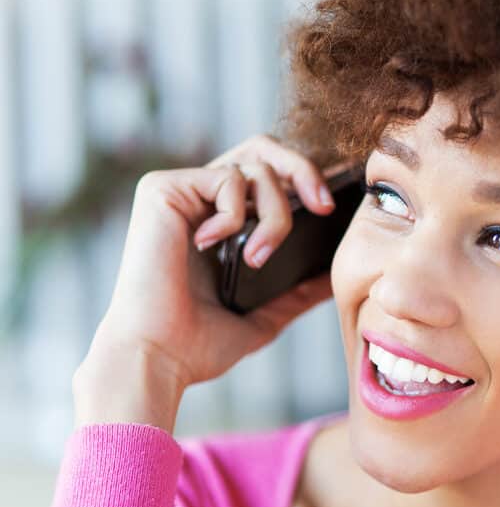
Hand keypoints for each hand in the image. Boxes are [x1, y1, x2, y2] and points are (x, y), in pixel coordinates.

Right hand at [80, 134, 337, 396]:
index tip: (331, 207)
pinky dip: (235, 214)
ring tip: (256, 258)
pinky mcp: (162, 188)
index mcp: (220, 221)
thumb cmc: (197, 344)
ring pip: (256, 168)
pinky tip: (212, 245)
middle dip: (303, 170)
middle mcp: (199, 200)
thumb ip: (297, 294)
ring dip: (274, 214)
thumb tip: (334, 278)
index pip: (268, 175)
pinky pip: (227, 178)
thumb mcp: (263, 317)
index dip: (304, 177)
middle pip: (264, 149)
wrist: (158, 357)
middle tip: (324, 206)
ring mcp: (180, 191)